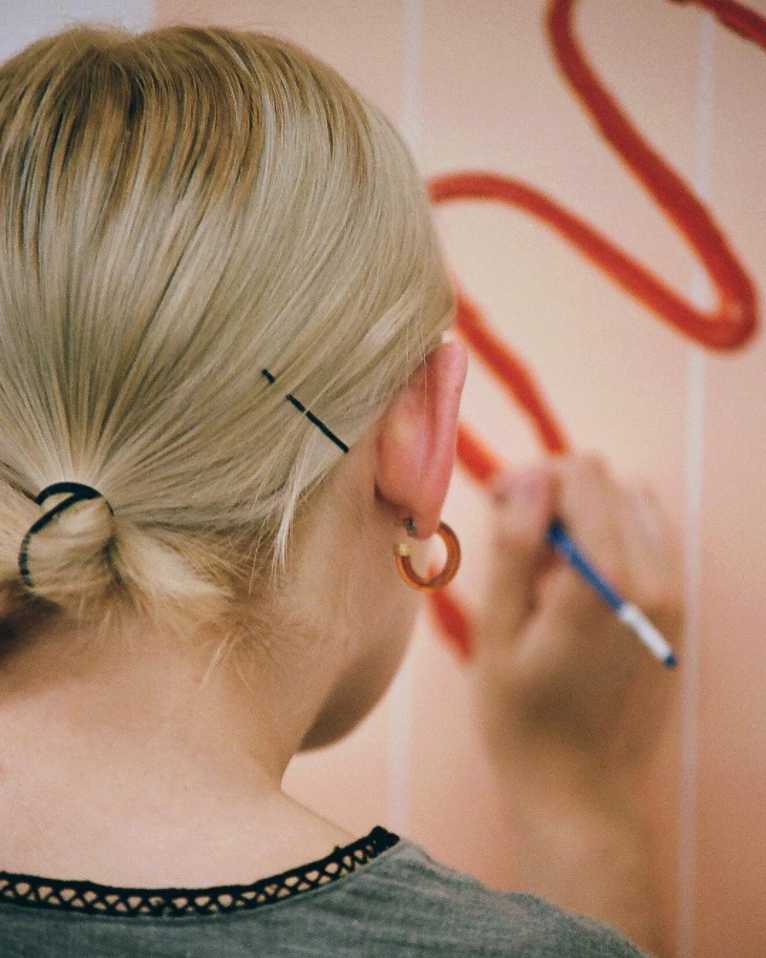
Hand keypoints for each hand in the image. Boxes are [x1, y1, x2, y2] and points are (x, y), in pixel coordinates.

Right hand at [470, 451, 683, 810]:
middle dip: (556, 492)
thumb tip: (530, 478)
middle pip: (608, 483)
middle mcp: (653, 581)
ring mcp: (673, 598)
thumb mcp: (498, 634)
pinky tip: (578, 580)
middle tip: (516, 541)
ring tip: (546, 565)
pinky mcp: (677, 614)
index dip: (532, 477)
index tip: (499, 506)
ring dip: (586, 514)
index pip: (581, 474)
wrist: (580, 793)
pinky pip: (652, 540)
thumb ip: (515, 548)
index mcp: (602, 583)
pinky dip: (613, 538)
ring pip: (634, 504)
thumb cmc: (523, 722)